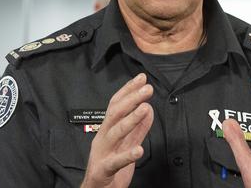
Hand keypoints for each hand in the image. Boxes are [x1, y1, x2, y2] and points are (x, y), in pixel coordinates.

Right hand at [80, 73, 153, 187]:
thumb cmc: (111, 167)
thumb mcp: (127, 144)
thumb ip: (138, 128)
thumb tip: (148, 109)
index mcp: (107, 130)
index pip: (116, 105)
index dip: (128, 90)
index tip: (142, 78)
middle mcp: (102, 137)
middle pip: (115, 114)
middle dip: (132, 99)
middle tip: (147, 89)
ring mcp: (102, 153)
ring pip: (115, 133)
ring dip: (131, 120)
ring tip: (145, 108)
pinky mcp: (103, 170)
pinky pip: (115, 162)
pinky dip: (127, 155)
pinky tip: (139, 150)